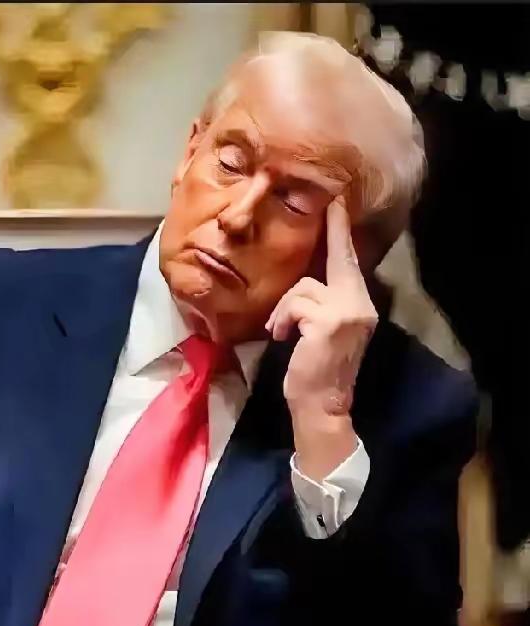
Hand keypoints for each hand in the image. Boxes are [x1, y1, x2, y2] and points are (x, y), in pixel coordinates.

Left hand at [265, 195, 376, 480]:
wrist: (321, 406)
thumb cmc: (315, 369)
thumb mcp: (321, 330)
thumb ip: (321, 303)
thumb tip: (303, 283)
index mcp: (359, 304)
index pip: (349, 261)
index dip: (342, 232)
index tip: (337, 202)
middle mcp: (361, 303)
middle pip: (330, 264)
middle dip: (327, 241)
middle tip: (329, 205)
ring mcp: (347, 311)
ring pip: (303, 287)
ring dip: (285, 309)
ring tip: (281, 331)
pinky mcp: (329, 321)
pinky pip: (295, 303)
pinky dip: (283, 319)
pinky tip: (282, 337)